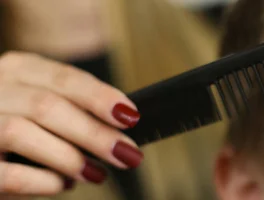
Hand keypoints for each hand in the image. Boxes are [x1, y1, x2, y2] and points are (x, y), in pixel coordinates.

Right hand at [0, 52, 143, 195]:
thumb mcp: (40, 106)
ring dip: (68, 157)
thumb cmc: (16, 130)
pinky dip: (41, 181)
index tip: (131, 117)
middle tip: (128, 155)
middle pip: (46, 105)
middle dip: (94, 133)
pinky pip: (6, 173)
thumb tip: (123, 126)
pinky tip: (62, 185)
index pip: (63, 77)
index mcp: (17, 69)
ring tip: (97, 174)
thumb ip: (74, 109)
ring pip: (19, 132)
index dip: (100, 97)